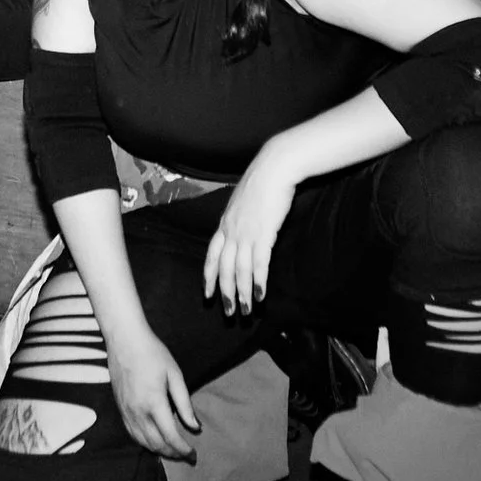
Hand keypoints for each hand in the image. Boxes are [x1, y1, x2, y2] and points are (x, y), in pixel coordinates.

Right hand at [106, 325, 201, 462]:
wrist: (124, 339)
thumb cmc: (153, 353)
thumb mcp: (175, 375)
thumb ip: (184, 404)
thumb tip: (195, 427)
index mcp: (154, 403)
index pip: (171, 437)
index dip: (183, 450)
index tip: (194, 454)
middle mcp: (138, 412)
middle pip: (156, 444)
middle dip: (173, 453)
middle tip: (186, 455)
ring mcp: (126, 411)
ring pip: (142, 442)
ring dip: (159, 450)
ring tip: (173, 450)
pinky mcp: (119, 408)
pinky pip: (132, 433)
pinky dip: (144, 442)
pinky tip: (154, 440)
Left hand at [203, 148, 298, 316]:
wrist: (273, 168)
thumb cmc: (261, 182)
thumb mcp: (242, 202)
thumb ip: (239, 218)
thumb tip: (241, 229)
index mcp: (224, 223)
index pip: (211, 255)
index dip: (208, 276)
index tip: (207, 294)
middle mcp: (231, 231)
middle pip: (223, 268)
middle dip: (225, 293)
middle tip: (229, 313)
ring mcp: (246, 233)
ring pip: (240, 270)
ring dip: (243, 293)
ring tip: (245, 311)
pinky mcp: (264, 234)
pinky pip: (259, 263)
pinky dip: (259, 281)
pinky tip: (260, 296)